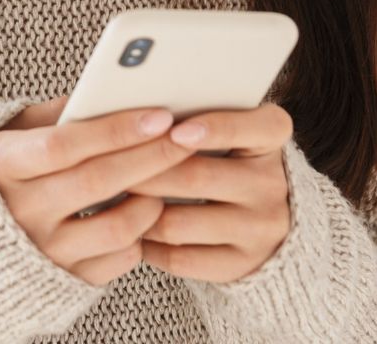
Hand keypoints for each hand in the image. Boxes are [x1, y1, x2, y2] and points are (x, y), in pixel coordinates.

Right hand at [0, 94, 199, 286]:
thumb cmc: (2, 172)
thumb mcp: (14, 133)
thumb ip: (56, 114)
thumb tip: (109, 91)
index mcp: (3, 165)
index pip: (65, 145)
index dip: (115, 130)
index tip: (159, 116)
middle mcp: (20, 211)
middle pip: (98, 182)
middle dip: (150, 157)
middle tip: (186, 139)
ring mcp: (43, 250)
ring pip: (117, 227)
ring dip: (151, 201)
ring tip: (164, 181)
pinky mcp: (64, 280)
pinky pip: (118, 260)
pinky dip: (140, 236)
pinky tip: (143, 214)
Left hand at [125, 102, 294, 283]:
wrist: (257, 216)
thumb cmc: (220, 154)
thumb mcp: (221, 126)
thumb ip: (189, 113)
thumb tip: (129, 111)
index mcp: (271, 136)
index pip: (256, 127)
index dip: (216, 128)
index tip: (175, 130)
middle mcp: (274, 184)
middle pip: (197, 177)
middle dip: (144, 172)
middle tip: (102, 166)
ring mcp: (262, 229)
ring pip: (179, 222)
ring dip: (137, 211)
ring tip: (109, 199)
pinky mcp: (243, 265)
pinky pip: (181, 258)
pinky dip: (148, 245)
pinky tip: (130, 230)